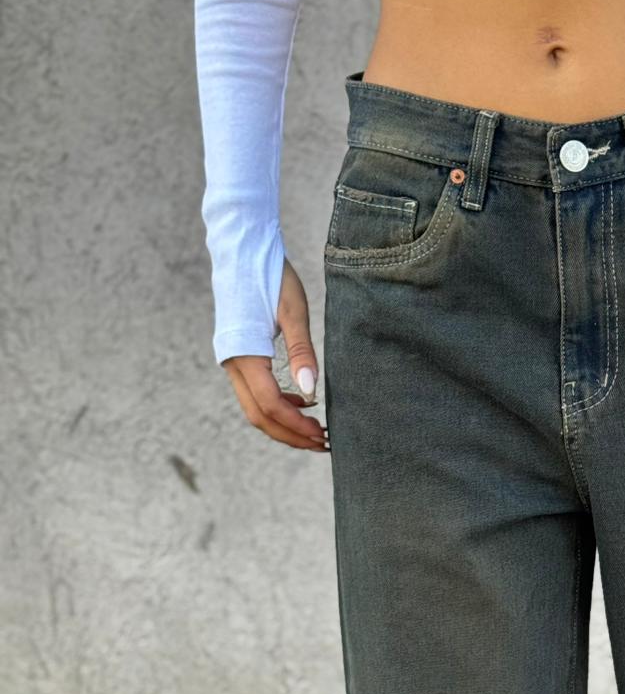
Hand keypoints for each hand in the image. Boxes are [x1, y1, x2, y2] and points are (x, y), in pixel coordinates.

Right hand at [222, 257, 328, 451]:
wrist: (242, 250)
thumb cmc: (270, 276)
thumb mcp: (293, 312)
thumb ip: (301, 353)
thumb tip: (311, 392)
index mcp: (245, 354)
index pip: (271, 405)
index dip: (297, 425)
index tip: (323, 435)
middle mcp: (233, 363)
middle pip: (260, 416)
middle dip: (290, 435)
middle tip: (323, 443)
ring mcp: (233, 361)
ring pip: (255, 409)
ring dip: (284, 424)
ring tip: (315, 429)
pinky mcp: (239, 357)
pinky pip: (255, 393)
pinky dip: (277, 406)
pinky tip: (301, 402)